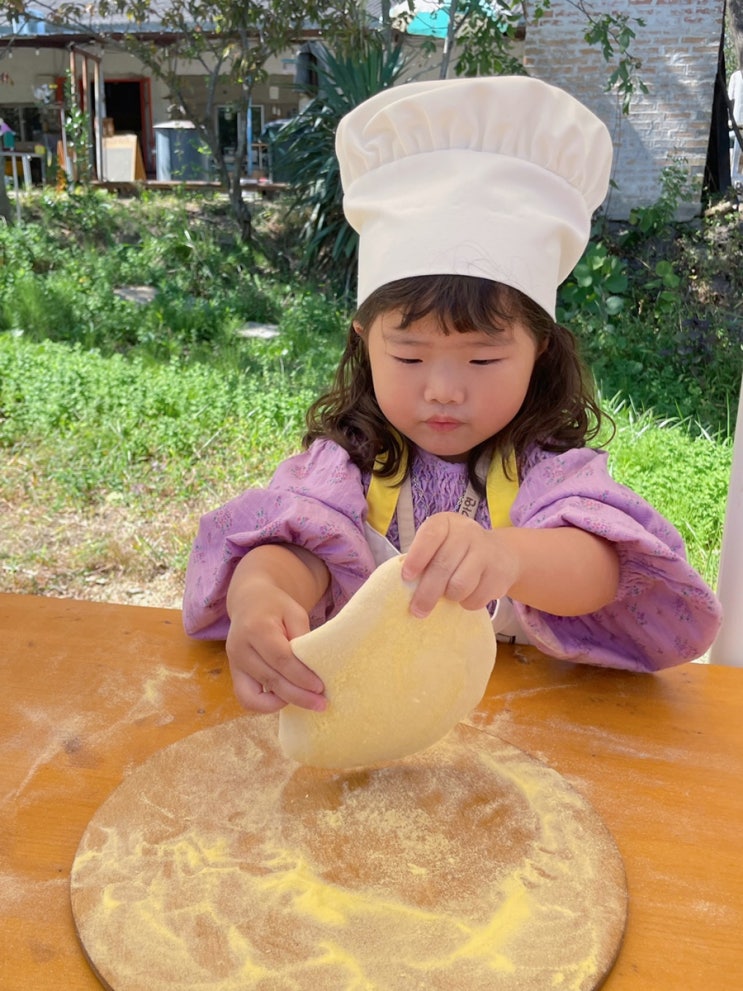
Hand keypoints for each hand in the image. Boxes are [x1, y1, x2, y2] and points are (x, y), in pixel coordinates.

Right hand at [225, 577, 326, 712]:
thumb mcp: (295, 613)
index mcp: (257, 628)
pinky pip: (245, 698)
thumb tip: (313, 669)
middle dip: (298, 696)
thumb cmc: (276, 607)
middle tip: (321, 704)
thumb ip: (303, 637)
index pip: (281, 659)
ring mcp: (234, 663)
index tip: (320, 687)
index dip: (301, 676)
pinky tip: (285, 699)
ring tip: (305, 701)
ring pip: (256, 695)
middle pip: (271, 679)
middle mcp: (240, 648)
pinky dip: (265, 705)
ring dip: (284, 702)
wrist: (249, 603)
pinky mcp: (234, 673)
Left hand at [400, 513, 517, 617]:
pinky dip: (466, 603)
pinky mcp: (499, 574)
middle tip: (417, 610)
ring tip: (448, 595)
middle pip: (443, 566)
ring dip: (449, 597)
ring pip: (459, 585)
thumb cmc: (458, 552)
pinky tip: (467, 594)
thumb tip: (406, 587)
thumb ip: (424, 559)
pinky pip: (475, 598)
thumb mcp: (440, 546)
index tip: (406, 577)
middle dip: (427, 592)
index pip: (431, 535)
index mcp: (446, 523)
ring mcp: (486, 552)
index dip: (417, 557)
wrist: (502, 554)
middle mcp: (467, 532)